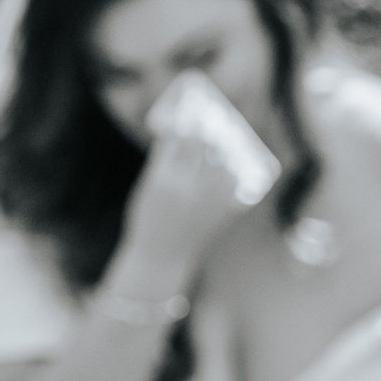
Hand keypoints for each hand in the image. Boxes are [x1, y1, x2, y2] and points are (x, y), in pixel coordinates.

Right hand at [116, 116, 266, 280]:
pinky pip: (234, 185)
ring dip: (222, 156)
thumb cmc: (148, 222)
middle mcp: (186, 187)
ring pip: (222, 165)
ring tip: (221, 151)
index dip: (187, 128)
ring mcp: (206, 201)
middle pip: (203, 148)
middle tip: (212, 129)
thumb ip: (161, 165)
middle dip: (207, 136)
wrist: (160, 258)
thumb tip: (178, 136)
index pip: (179, 140)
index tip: (192, 121)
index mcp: (161, 180)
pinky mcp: (221, 213)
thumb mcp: (145, 192)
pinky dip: (232, 177)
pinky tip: (229, 173)